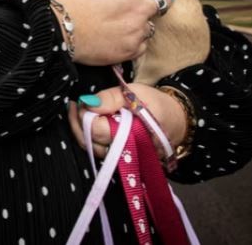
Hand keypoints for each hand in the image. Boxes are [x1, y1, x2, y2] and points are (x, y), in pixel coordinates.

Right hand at [52, 0, 172, 65]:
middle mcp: (139, 8)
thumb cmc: (72, 2)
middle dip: (157, 0)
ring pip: (150, 25)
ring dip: (142, 23)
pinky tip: (121, 38)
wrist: (60, 30)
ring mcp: (136, 31)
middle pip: (161, 2)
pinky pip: (142, 45)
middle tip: (154, 1)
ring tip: (126, 25)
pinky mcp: (130, 50)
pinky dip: (135, 41)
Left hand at [67, 83, 187, 159]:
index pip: (98, 130)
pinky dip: (89, 136)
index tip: (80, 101)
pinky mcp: (120, 158)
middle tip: (74, 105)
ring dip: (80, 131)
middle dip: (78, 123)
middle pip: (91, 142)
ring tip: (78, 111)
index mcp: (132, 135)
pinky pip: (99, 150)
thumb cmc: (157, 105)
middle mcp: (126, 152)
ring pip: (92, 149)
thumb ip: (112, 98)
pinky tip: (86, 122)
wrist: (177, 122)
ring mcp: (122, 158)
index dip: (85, 116)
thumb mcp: (137, 92)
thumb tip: (89, 102)